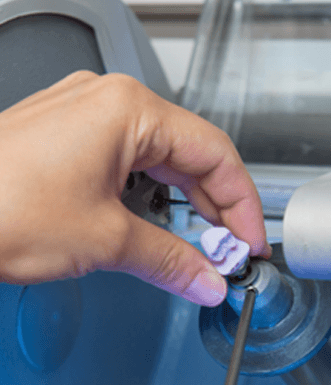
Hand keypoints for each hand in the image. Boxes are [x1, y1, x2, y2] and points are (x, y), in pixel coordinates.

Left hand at [0, 71, 269, 304]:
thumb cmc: (1, 207)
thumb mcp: (106, 240)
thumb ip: (170, 260)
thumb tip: (205, 279)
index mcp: (129, 111)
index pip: (215, 154)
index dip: (242, 204)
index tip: (250, 241)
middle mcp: (109, 105)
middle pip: (190, 156)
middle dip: (215, 209)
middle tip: (229, 252)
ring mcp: (85, 120)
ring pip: (160, 162)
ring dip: (184, 207)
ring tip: (199, 247)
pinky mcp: (67, 142)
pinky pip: (128, 166)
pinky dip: (150, 200)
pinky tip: (157, 228)